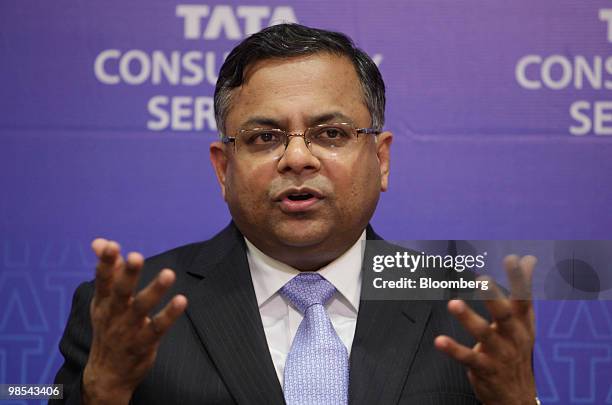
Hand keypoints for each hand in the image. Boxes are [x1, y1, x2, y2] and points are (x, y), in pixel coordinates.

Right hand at [82, 239, 187, 404]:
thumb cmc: (109, 327)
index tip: (111, 245)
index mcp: (103, 301)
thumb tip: (100, 241)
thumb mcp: (103, 301)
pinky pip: (158, 327)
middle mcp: (114, 314)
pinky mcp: (144, 343)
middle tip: (136, 256)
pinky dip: (169, 314)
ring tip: (169, 273)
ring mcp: (129, 329)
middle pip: (120, 291)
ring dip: (155, 290)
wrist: (107, 374)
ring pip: (142, 308)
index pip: (103, 279)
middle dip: (128, 274)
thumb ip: (109, 270)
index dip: (106, 263)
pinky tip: (182, 300)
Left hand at [434, 255, 537, 404]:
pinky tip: (439, 340)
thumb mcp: (524, 321)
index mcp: (522, 323)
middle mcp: (513, 337)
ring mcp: (500, 354)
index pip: (524, 299)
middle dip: (494, 297)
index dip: (520, 280)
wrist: (518, 395)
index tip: (513, 259)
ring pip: (484, 334)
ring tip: (454, 304)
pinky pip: (468, 358)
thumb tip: (528, 259)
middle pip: (505, 315)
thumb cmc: (517, 348)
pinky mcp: (485, 369)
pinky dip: (454, 349)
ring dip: (469, 318)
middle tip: (482, 280)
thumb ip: (523, 290)